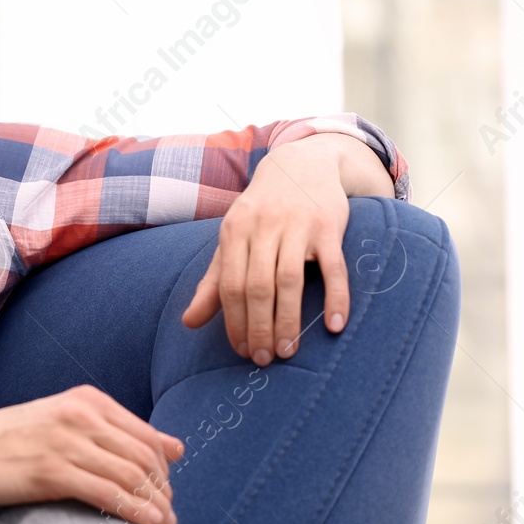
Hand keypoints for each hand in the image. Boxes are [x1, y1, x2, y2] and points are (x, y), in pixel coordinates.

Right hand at [0, 384, 182, 523]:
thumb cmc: (11, 439)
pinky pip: (107, 494)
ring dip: (154, 503)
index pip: (145, 434)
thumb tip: (176, 446)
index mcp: (86, 400)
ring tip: (164, 523)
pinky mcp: (52, 471)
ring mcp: (65, 442)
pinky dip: (134, 511)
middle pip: (142, 456)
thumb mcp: (64, 421)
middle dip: (163, 488)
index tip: (166, 489)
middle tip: (169, 512)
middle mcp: (79, 415)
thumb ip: (114, 431)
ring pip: (129, 475)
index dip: (163, 466)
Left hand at [180, 140, 352, 365]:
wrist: (301, 164)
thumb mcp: (233, 239)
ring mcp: (297, 225)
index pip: (230, 285)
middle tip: (264, 359)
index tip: (241, 350)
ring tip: (289, 351)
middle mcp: (263, 227)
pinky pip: (334, 267)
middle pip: (257, 286)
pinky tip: (334, 327)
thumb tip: (188, 323)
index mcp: (234, 231)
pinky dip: (336, 298)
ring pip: (290, 280)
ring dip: (289, 320)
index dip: (234, 321)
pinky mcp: (329, 227)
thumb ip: (214, 282)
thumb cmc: (261, 212)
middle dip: (258, 327)